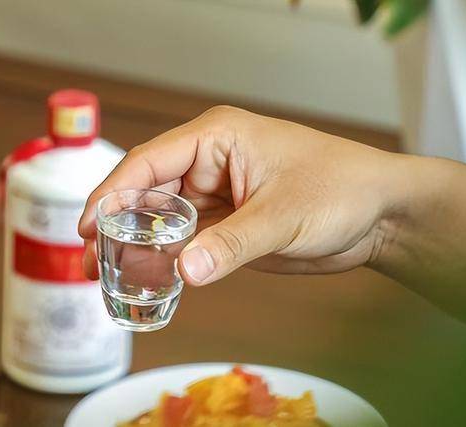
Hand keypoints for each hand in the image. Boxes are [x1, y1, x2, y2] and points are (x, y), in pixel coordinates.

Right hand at [78, 106, 400, 284]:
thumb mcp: (283, 216)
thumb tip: (182, 270)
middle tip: (93, 262)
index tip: (86, 227)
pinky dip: (169, 258)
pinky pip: (187, 240)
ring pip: (164, 219)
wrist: (379, 214)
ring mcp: (219, 194)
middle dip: (118, 225)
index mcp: (217, 138)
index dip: (111, 193)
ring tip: (112, 276)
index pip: (148, 161)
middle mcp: (211, 162)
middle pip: (148, 192)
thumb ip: (231, 244)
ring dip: (140, 245)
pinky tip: (152, 277)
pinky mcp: (229, 222)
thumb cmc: (342, 190)